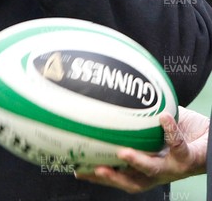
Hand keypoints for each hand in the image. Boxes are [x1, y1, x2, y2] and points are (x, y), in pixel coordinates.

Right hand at [75, 107, 208, 193]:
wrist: (210, 137)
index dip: (99, 177)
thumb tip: (108, 95)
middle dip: (113, 177)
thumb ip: (135, 119)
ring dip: (137, 162)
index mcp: (146, 167)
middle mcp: (158, 171)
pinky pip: (178, 144)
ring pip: (153, 169)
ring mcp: (173, 167)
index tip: (78, 169)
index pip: (120, 176)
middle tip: (94, 168)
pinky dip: (170, 131)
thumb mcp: (153, 127)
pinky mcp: (189, 157)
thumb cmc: (180, 132)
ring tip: (124, 151)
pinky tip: (163, 117)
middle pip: (133, 182)